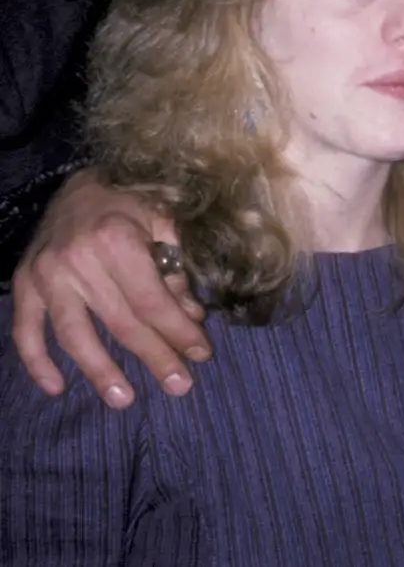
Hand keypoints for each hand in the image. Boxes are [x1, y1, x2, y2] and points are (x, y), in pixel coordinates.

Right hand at [10, 167, 209, 406]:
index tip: (201, 354)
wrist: (78, 183)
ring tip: (124, 399)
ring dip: (99, 371)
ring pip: (73, 335)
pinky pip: (26, 330)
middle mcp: (77, 260)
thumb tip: (191, 318)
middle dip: (153, 356)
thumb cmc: (130, 202)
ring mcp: (45, 274)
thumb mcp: (164, 224)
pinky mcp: (23, 283)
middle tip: (179, 386)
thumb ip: (175, 271)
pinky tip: (57, 388)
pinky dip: (37, 363)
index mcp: (116, 239)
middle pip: (119, 322)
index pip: (151, 300)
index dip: (177, 330)